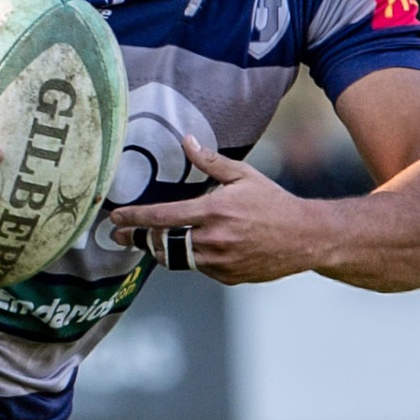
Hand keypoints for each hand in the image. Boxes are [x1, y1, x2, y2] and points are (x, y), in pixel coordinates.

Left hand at [110, 136, 315, 283]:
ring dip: (160, 250)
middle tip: (120, 235)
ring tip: (149, 241)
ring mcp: (219, 262)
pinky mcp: (226, 277)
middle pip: (161, 243)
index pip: (162, 217)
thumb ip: (211, 162)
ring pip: (176, 260)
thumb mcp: (244, 176)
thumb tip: (187, 142)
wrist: (304, 238)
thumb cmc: (274, 204)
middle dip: (137, 239)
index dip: (134, 218)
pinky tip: (189, 248)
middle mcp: (212, 240)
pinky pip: (198, 269)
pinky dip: (189, 258)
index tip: (115, 218)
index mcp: (213, 212)